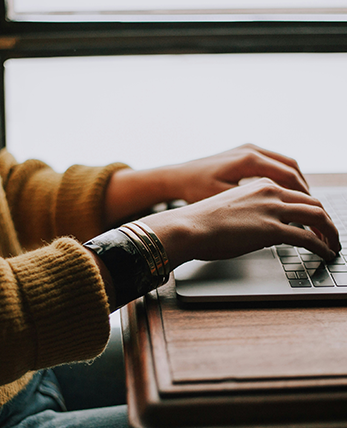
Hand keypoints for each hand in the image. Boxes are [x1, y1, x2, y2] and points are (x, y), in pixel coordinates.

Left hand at [104, 144, 308, 228]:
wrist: (176, 177)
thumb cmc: (194, 190)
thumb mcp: (223, 200)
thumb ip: (250, 205)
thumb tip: (277, 217)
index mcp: (248, 160)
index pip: (289, 177)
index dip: (304, 197)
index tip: (312, 212)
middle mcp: (251, 150)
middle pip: (292, 168)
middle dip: (304, 190)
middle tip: (313, 210)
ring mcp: (248, 149)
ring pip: (284, 164)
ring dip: (296, 182)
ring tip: (302, 203)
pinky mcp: (243, 153)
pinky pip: (272, 163)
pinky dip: (282, 177)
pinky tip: (283, 193)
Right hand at [142, 178, 339, 269]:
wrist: (188, 226)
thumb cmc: (200, 221)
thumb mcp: (230, 208)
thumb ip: (251, 211)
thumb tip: (258, 228)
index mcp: (259, 185)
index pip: (296, 194)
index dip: (311, 209)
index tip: (315, 221)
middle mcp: (270, 192)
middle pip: (312, 203)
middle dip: (326, 220)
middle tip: (330, 234)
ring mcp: (272, 209)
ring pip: (316, 216)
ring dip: (330, 232)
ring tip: (333, 245)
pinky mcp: (271, 229)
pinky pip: (307, 237)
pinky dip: (322, 246)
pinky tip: (324, 253)